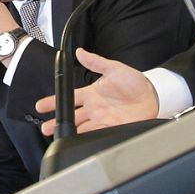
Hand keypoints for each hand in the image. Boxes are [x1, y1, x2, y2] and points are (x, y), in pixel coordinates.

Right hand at [35, 48, 158, 134]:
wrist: (153, 95)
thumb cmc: (135, 82)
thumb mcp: (114, 68)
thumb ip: (96, 62)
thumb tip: (80, 52)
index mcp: (91, 93)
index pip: (68, 98)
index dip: (54, 102)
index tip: (41, 106)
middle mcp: (94, 108)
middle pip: (71, 117)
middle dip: (56, 123)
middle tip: (45, 127)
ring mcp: (102, 119)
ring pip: (81, 128)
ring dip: (70, 133)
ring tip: (58, 137)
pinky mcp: (112, 128)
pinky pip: (97, 134)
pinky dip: (87, 138)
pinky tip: (79, 140)